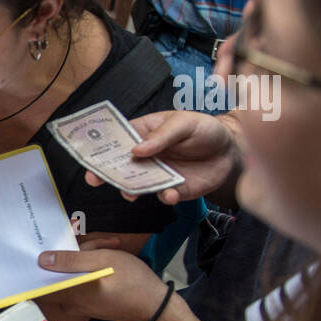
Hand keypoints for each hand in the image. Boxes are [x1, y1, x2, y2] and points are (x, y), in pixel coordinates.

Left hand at [36, 238, 169, 320]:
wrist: (156, 306)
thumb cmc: (133, 282)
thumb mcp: (103, 261)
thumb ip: (71, 260)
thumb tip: (43, 259)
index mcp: (69, 293)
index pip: (41, 279)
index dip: (47, 256)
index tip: (58, 240)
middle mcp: (70, 302)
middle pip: (61, 270)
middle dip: (78, 250)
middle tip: (99, 241)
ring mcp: (79, 303)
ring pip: (74, 271)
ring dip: (90, 255)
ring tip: (110, 247)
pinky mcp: (89, 301)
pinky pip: (82, 279)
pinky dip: (93, 266)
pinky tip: (110, 255)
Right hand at [83, 109, 238, 204]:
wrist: (232, 152)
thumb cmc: (205, 130)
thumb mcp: (185, 123)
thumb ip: (163, 135)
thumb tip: (137, 149)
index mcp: (145, 133)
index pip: (118, 138)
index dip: (102, 146)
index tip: (88, 154)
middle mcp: (146, 156)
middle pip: (120, 165)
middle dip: (105, 173)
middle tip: (95, 178)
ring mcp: (158, 174)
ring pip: (136, 184)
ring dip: (130, 189)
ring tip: (129, 192)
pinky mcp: (173, 189)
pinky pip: (163, 195)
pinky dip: (164, 196)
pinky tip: (170, 193)